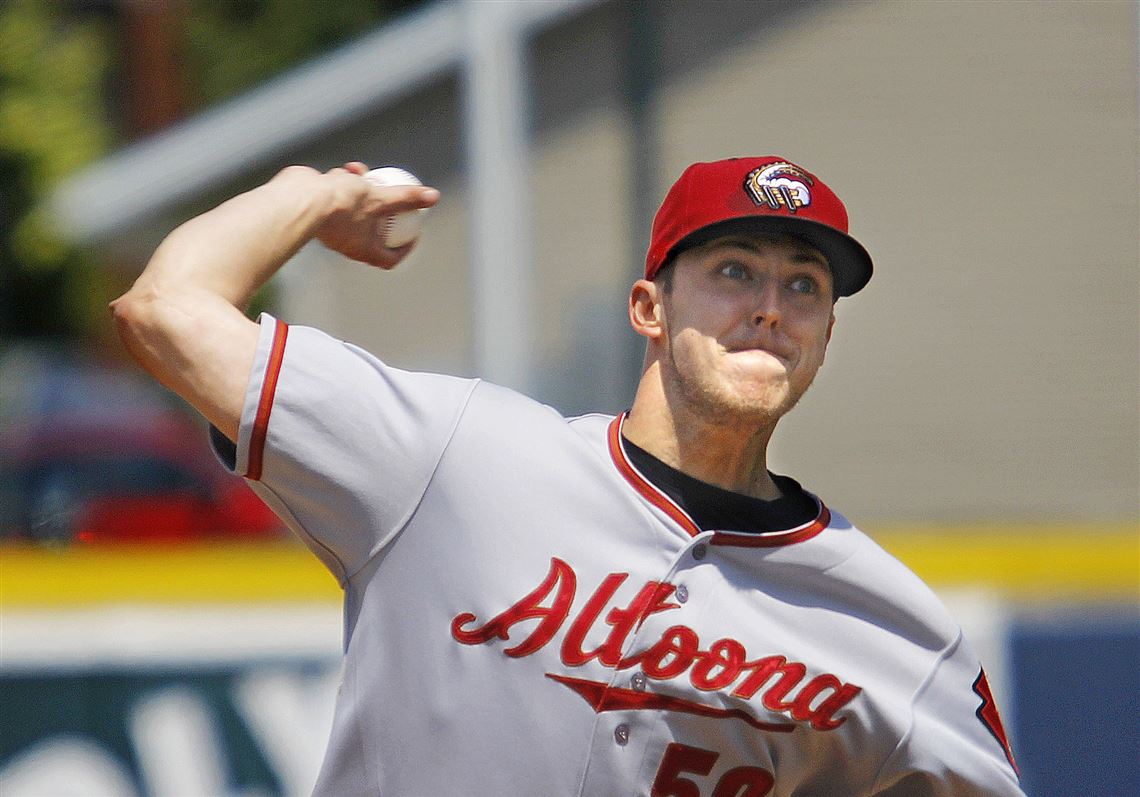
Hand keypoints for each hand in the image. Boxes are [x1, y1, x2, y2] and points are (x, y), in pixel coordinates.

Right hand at [312, 162, 439, 268]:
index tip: (413, 232)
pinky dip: (345, 183)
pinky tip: (349, 168)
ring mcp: (332, 226)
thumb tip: (432, 197)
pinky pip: (338, 196)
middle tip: (395, 196)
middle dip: (384, 209)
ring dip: (364, 188)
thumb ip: (406, 199)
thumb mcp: (382, 198)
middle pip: (373, 229)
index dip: (405, 248)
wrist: (301, 197)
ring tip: (366, 172)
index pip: (389, 258)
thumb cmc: (342, 204)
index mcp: (364, 249)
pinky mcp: (319, 209)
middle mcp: (347, 242)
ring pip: (355, 207)